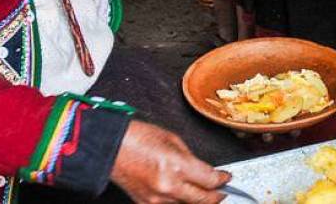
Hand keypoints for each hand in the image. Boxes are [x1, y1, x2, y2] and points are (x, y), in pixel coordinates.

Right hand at [111, 120, 230, 202]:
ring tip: (205, 193)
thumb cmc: (137, 138)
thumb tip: (203, 170)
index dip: (222, 179)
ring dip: (198, 200)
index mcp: (177, 166)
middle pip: (203, 200)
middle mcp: (168, 185)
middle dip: (216, 196)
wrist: (110, 147)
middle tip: (223, 191)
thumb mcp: (173, 140)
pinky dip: (179, 201)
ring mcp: (156, 198)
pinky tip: (184, 194)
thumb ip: (190, 158)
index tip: (226, 177)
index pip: (210, 180)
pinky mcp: (145, 203)